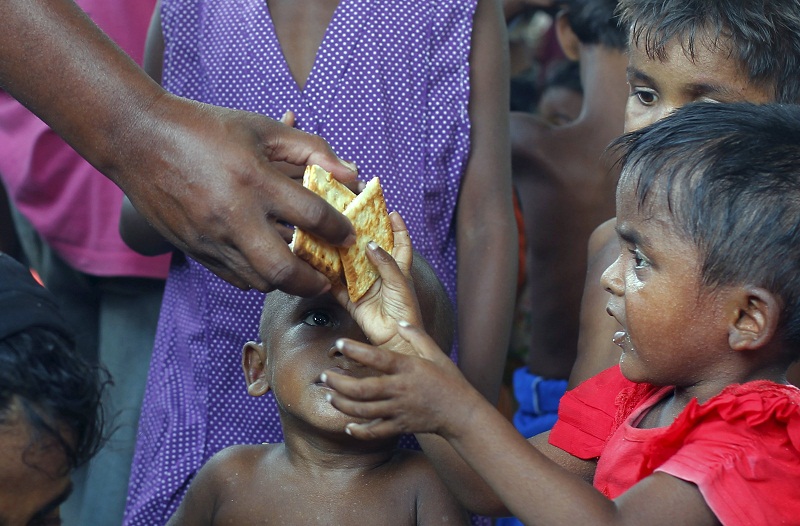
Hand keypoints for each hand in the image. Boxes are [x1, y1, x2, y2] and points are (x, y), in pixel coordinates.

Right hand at [118, 95, 359, 294]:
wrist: (139, 140)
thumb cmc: (206, 128)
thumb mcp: (262, 128)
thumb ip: (311, 148)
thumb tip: (351, 173)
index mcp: (253, 180)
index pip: (312, 216)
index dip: (339, 229)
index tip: (347, 233)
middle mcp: (232, 216)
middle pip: (283, 270)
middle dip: (314, 280)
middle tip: (327, 277)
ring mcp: (210, 238)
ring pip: (259, 282)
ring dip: (286, 282)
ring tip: (301, 272)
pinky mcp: (195, 250)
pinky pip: (234, 278)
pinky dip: (258, 278)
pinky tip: (268, 264)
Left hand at [322, 321, 475, 439]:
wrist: (462, 413)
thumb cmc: (450, 380)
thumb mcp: (436, 353)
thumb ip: (417, 336)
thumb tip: (399, 321)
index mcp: (407, 368)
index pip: (376, 357)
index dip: (355, 350)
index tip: (339, 343)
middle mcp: (400, 389)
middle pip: (361, 389)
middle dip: (338, 382)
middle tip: (324, 375)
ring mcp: (398, 410)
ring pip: (363, 410)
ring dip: (342, 404)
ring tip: (329, 395)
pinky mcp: (400, 426)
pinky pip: (375, 431)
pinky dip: (359, 431)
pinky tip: (348, 426)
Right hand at [332, 212, 423, 353]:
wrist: (394, 340)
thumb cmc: (404, 311)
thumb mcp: (399, 282)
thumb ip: (385, 262)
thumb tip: (370, 243)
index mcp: (399, 269)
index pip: (401, 243)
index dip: (398, 227)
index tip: (390, 212)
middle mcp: (381, 275)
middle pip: (371, 251)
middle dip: (362, 236)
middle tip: (351, 220)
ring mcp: (365, 287)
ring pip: (351, 266)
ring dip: (342, 255)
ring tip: (330, 237)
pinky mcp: (352, 300)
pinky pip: (337, 287)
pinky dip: (328, 278)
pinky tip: (318, 266)